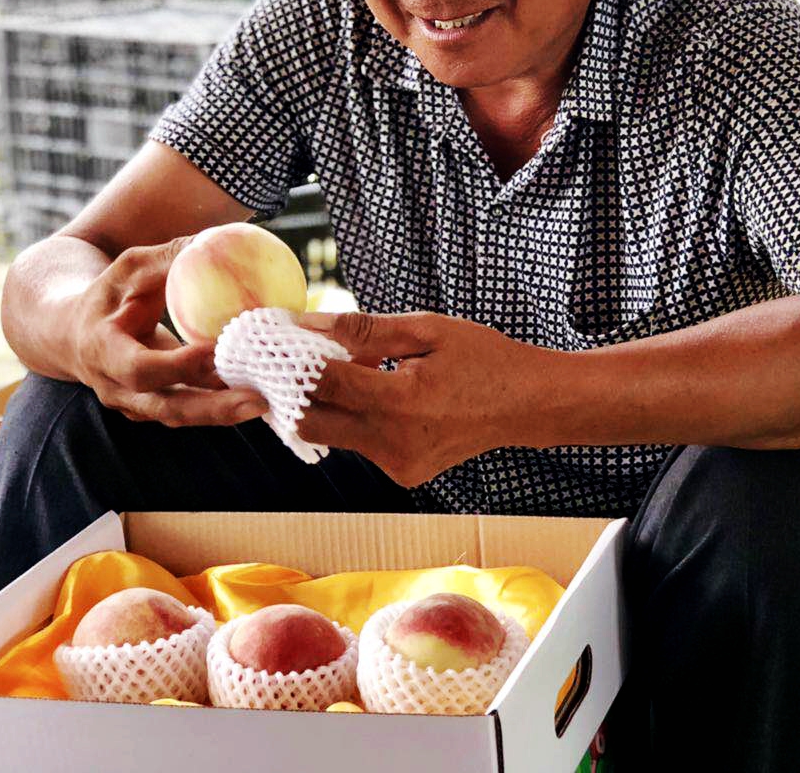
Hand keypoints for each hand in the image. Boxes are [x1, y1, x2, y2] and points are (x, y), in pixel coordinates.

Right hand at [68, 239, 268, 426]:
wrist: (71, 334)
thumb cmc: (107, 294)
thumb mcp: (128, 269)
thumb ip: (166, 259)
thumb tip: (212, 240)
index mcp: (103, 353)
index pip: (140, 368)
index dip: (177, 365)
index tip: (214, 352)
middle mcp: (117, 388)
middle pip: (167, 407)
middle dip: (214, 408)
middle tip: (259, 400)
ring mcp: (135, 404)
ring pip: (181, 415)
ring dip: (224, 412)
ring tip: (267, 400)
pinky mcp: (154, 408)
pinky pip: (189, 411)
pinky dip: (221, 406)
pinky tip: (257, 394)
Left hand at [296, 311, 556, 486]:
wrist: (527, 405)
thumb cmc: (483, 359)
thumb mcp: (427, 329)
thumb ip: (365, 330)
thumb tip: (309, 325)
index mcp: (401, 400)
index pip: (322, 384)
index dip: (290, 362)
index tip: (273, 341)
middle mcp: (394, 441)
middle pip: (310, 423)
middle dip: (292, 393)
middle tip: (286, 362)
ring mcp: (398, 464)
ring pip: (333, 435)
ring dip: (326, 403)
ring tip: (344, 369)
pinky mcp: (403, 473)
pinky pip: (359, 444)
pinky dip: (354, 417)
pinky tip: (375, 393)